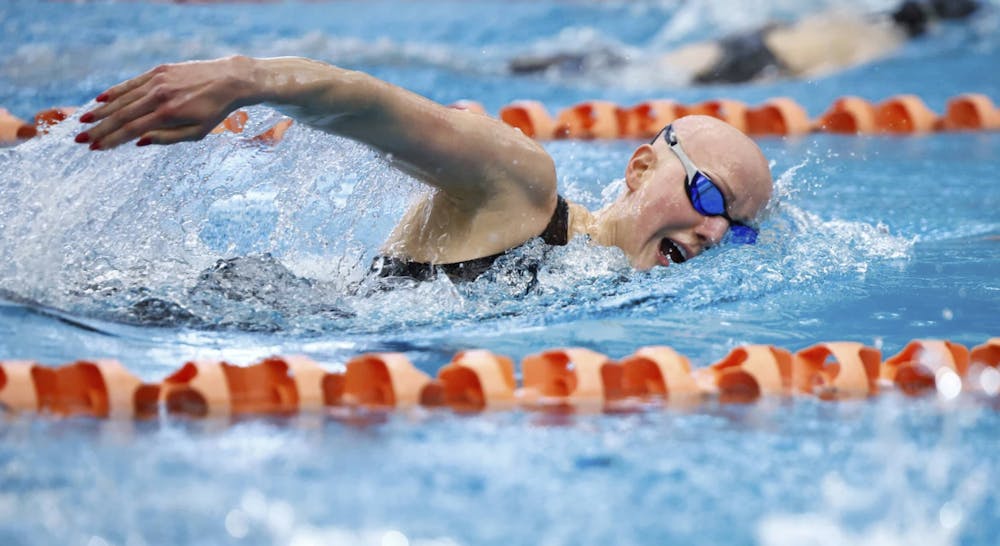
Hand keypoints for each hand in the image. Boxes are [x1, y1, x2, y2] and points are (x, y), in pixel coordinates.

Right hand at [75, 56, 254, 149]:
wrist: (229, 80)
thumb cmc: (215, 111)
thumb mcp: (197, 132)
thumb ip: (167, 138)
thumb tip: (138, 142)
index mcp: (168, 114)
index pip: (131, 130)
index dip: (111, 140)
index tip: (95, 148)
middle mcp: (159, 95)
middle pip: (122, 115)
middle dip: (99, 128)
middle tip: (80, 139)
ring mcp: (158, 80)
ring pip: (123, 98)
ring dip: (102, 110)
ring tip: (84, 120)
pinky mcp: (159, 70)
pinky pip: (132, 83)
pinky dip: (115, 91)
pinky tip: (101, 100)